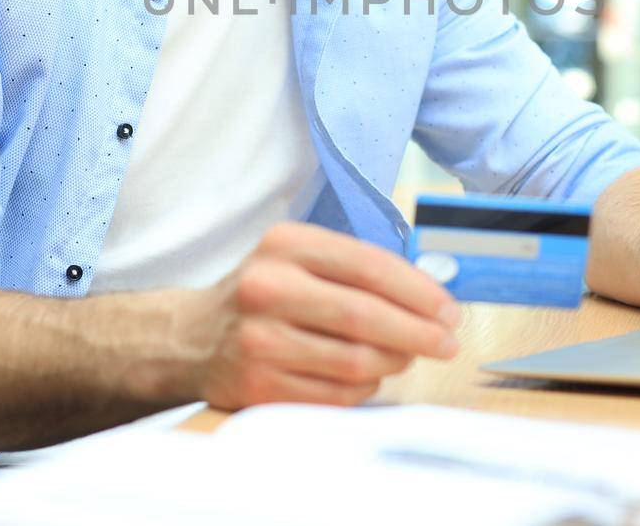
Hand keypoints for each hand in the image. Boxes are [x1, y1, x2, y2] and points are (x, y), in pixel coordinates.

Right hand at [187, 223, 461, 409]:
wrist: (191, 337)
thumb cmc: (264, 294)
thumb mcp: (298, 258)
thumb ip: (356, 269)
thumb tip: (431, 299)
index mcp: (285, 245)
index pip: (369, 266)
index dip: (418, 291)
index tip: (448, 310)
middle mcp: (267, 288)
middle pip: (365, 317)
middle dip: (419, 333)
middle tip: (447, 343)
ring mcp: (259, 340)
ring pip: (354, 362)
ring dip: (393, 362)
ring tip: (404, 357)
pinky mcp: (257, 386)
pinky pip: (335, 394)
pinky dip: (363, 387)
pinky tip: (367, 375)